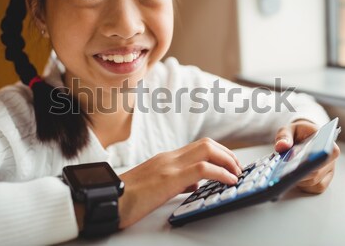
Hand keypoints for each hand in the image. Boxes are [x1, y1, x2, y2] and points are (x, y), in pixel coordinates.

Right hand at [117, 138, 242, 228]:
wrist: (107, 200)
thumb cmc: (127, 197)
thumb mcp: (154, 187)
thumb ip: (175, 182)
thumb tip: (193, 185)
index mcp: (166, 159)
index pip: (198, 147)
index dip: (219, 153)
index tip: (230, 165)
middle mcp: (169, 157)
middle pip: (206, 144)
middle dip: (227, 154)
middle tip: (237, 168)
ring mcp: (169, 165)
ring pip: (207, 149)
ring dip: (228, 160)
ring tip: (237, 173)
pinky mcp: (168, 178)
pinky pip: (202, 169)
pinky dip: (221, 172)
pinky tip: (229, 181)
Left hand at [274, 119, 339, 193]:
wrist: (302, 138)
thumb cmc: (298, 133)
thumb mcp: (289, 129)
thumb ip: (284, 136)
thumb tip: (281, 146)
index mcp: (326, 141)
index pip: (326, 154)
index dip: (314, 160)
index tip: (301, 163)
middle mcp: (331, 158)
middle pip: (317, 172)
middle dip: (299, 172)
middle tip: (284, 171)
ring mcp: (328, 170)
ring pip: (314, 182)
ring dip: (299, 179)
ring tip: (286, 173)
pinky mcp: (324, 180)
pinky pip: (314, 188)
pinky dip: (303, 186)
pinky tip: (293, 178)